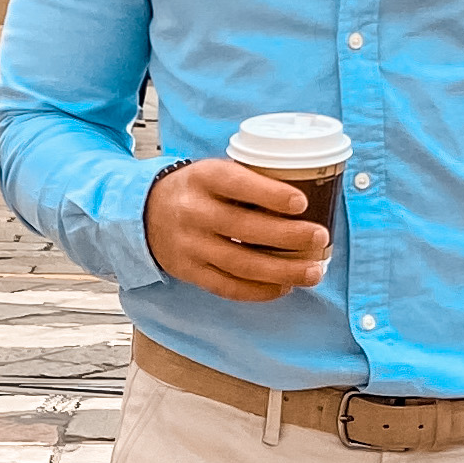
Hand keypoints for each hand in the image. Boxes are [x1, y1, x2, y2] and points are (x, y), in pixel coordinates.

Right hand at [144, 157, 330, 300]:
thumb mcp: (214, 172)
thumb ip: (249, 181)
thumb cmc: (196, 190)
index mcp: (203, 178)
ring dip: (282, 270)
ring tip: (313, 272)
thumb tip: (307, 196)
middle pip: (245, 228)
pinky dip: (259, 290)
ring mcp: (190, 246)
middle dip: (288, 236)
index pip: (237, 184)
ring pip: (241, 264)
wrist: (144, 213)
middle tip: (320, 238)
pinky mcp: (189, 272)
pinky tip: (284, 286)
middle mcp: (193, 212)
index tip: (301, 202)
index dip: (270, 195)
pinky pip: (228, 287)